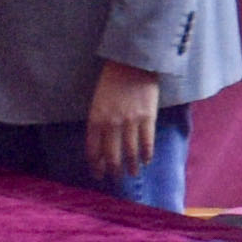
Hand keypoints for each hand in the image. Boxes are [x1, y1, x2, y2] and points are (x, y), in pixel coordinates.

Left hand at [86, 61, 163, 176]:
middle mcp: (112, 123)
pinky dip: (147, 154)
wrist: (133, 62)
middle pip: (111, 155)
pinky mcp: (148, 117)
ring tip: (132, 174)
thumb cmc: (112, 80)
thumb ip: (99, 122)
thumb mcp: (98, 101)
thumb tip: (103, 144)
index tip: (98, 175)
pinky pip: (147, 142)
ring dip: (131, 166)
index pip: (93, 150)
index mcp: (96, 119)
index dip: (96, 165)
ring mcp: (131, 121)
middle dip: (113, 171)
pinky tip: (146, 161)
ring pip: (130, 152)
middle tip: (115, 179)